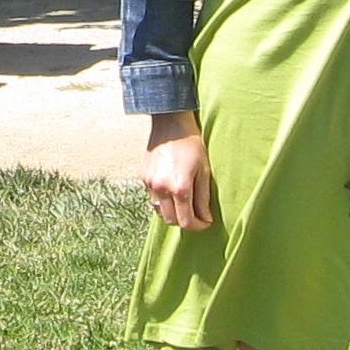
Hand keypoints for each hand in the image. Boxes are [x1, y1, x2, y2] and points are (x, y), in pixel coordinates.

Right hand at [142, 113, 215, 229]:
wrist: (170, 124)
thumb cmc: (191, 145)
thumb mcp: (204, 171)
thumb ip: (203, 198)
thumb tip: (205, 218)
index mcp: (180, 188)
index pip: (187, 221)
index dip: (198, 226)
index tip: (206, 222)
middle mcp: (162, 189)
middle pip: (172, 221)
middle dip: (185, 222)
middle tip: (196, 215)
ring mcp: (150, 184)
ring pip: (160, 212)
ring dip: (173, 213)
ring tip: (184, 204)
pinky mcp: (144, 178)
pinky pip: (153, 198)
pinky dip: (163, 201)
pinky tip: (172, 191)